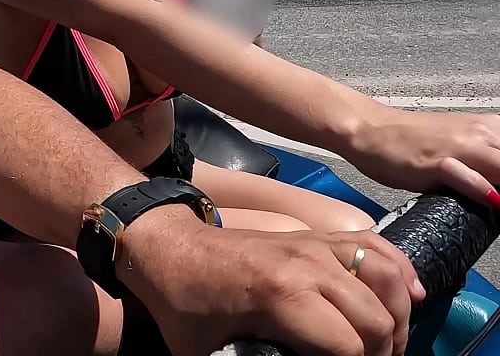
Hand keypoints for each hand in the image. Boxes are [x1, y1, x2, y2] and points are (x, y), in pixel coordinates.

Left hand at [125, 210, 423, 355]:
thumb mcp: (207, 354)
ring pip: (387, 281)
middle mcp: (308, 264)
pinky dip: (401, 272)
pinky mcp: (317, 236)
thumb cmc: (183, 305)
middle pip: (377, 320)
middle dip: (381, 353)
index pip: (349, 347)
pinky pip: (375, 247)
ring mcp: (316, 244)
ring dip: (397, 319)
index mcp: (281, 295)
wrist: (166, 247)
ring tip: (385, 348)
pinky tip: (413, 297)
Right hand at [347, 106, 499, 208]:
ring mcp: (459, 147)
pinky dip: (484, 189)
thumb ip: (487, 166)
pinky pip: (468, 176)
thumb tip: (498, 192)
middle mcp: (481, 134)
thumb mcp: (459, 147)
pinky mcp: (436, 162)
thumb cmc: (409, 141)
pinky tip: (493, 200)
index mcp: (491, 128)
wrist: (369, 128)